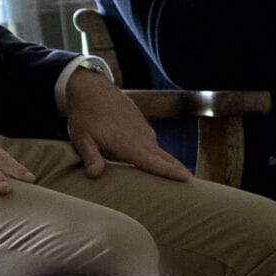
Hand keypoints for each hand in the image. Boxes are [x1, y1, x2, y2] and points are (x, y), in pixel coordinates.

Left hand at [65, 70, 191, 181]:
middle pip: (164, 158)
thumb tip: (94, 174)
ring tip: (182, 180)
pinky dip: (160, 157)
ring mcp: (144, 132)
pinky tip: (161, 165)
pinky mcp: (143, 129)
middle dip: (178, 171)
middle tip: (193, 186)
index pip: (151, 161)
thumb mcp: (82, 138)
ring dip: (171, 165)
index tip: (186, 178)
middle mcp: (141, 139)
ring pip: (160, 153)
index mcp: (128, 144)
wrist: (92, 89)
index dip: (169, 171)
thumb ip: (90, 156)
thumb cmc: (86, 116)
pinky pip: (154, 146)